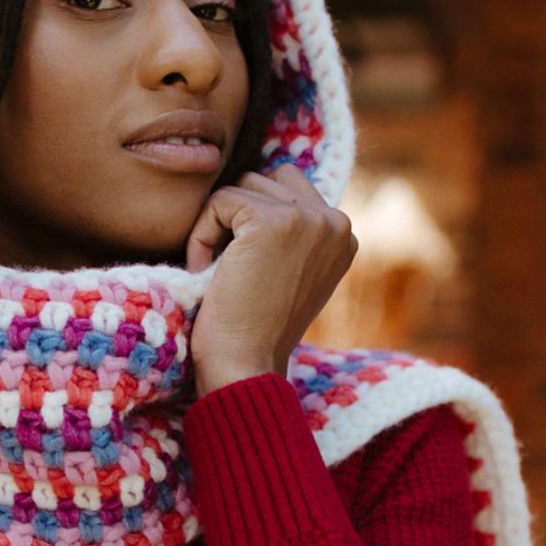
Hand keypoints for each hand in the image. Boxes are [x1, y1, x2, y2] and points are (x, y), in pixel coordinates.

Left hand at [186, 165, 357, 394]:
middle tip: (231, 273)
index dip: (254, 223)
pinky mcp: (271, 221)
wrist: (245, 367)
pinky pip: (219, 201)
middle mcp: (335, 220)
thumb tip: (265, 178)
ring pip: (242, 187)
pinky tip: (207, 271)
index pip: (288, 189)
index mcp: (344, 233)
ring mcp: (307, 218)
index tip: (250, 274)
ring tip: (221, 273)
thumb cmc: (256, 330)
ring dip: (219, 226)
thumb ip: (293, 233)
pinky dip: (201, 235)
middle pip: (266, 180)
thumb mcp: (290, 274)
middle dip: (238, 219)